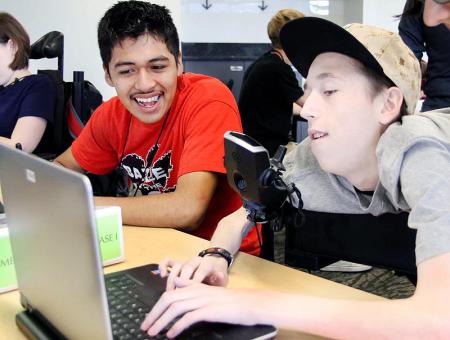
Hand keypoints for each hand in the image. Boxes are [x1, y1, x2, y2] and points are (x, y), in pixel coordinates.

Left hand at [140, 278, 267, 337]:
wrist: (251, 303)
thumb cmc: (231, 301)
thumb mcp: (209, 292)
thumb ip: (191, 286)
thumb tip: (177, 283)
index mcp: (194, 287)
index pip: (168, 294)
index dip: (156, 307)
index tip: (148, 319)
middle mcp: (196, 291)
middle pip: (168, 299)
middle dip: (153, 314)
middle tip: (145, 327)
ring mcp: (202, 300)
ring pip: (175, 308)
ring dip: (161, 321)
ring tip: (153, 333)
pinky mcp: (209, 310)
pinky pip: (188, 318)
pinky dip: (177, 326)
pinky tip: (171, 335)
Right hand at [159, 256, 228, 290]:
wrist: (215, 266)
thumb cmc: (217, 277)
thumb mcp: (223, 280)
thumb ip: (220, 279)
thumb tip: (218, 275)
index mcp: (207, 264)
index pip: (200, 272)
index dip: (194, 282)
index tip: (190, 295)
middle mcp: (195, 261)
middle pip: (186, 268)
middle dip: (181, 282)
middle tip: (177, 297)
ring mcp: (185, 261)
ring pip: (176, 266)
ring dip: (172, 280)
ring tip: (170, 294)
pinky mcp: (177, 262)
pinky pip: (168, 261)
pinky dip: (163, 266)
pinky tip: (162, 276)